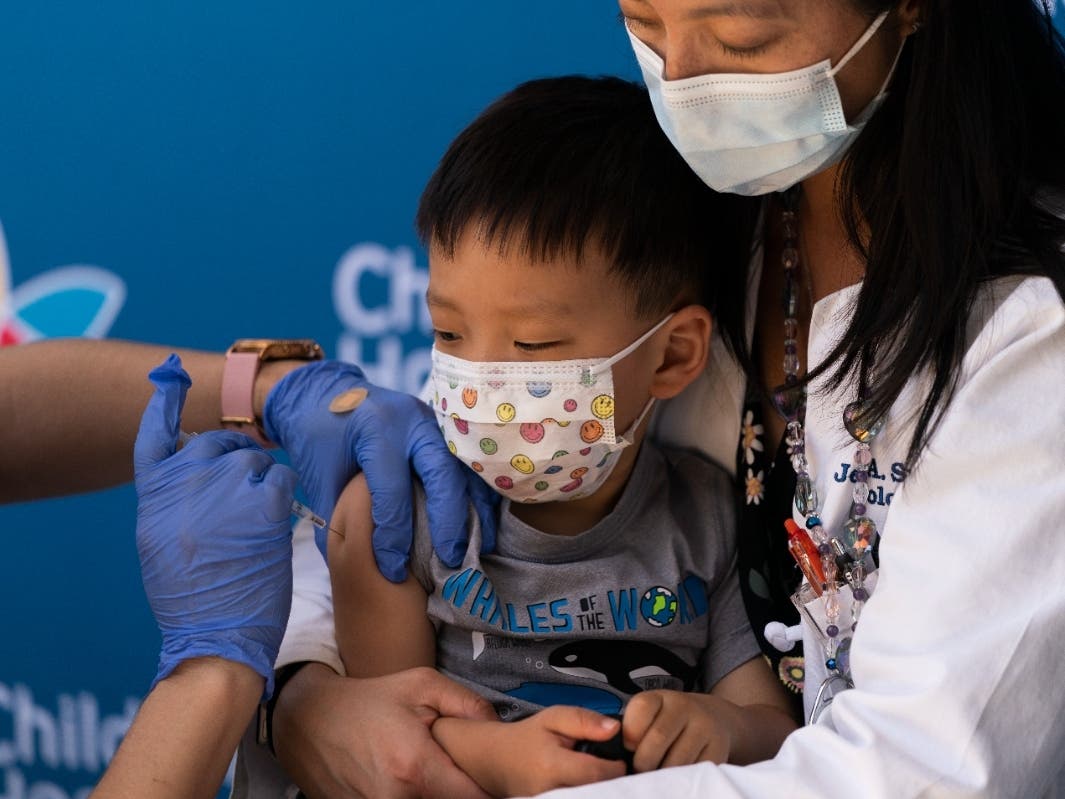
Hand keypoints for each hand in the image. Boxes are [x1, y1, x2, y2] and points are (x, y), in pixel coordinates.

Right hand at [134, 354, 296, 695]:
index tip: (168, 376)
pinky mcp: (263, 502)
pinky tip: (274, 528)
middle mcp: (185, 481)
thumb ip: (174, 502)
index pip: (154, 435)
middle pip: (218, 445)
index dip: (163, 403)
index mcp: (154, 495)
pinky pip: (282, 478)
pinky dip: (284, 499)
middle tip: (244, 501)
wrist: (214, 638)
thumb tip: (196, 474)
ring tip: (253, 529)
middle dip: (237, 463)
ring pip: (256, 460)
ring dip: (263, 485)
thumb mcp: (161, 545)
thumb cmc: (193, 603)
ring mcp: (225, 487)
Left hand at [262, 360, 498, 579]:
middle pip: (441, 473)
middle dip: (448, 522)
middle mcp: (411, 421)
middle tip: (450, 560)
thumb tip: (354, 571)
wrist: (324, 393)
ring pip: (464, 468)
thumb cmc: (320, 438)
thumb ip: (339, 521)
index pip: (391, 489)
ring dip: (474, 510)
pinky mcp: (445, 428)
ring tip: (478, 547)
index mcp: (375, 429)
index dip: (394, 534)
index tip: (393, 570)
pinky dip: (477, 496)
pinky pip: (468, 464)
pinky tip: (481, 525)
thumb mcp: (320, 478)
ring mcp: (434, 421)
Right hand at [273, 664, 495, 798]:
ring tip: (426, 769)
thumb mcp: (421, 685)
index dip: (490, 790)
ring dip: (435, 793)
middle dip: (461, 790)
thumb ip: (468, 705)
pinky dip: (410, 796)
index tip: (493, 777)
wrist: (307, 720)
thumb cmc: (369, 701)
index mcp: (416, 767)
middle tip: (459, 768)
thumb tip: (497, 728)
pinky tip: (404, 778)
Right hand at [453, 706, 626, 797]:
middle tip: (608, 769)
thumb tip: (614, 728)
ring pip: (587, 798)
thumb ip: (584, 720)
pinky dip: (585, 793)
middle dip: (609, 782)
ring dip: (597, 789)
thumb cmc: (528, 737)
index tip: (617, 759)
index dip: (615, 767)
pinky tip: (584, 784)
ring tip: (596, 775)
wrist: (497, 760)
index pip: (597, 773)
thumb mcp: (554, 717)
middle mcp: (549, 792)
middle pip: (595, 792)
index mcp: (552, 765)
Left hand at [622, 690, 730, 771]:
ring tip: (659, 775)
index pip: (641, 709)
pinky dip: (683, 780)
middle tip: (641, 771)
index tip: (630, 749)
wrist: (714, 718)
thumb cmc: (669, 722)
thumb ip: (633, 730)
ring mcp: (704, 726)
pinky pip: (695, 771)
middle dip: (644, 762)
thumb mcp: (650, 716)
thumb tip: (616, 756)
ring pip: (677, 760)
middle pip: (657, 738)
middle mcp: (684, 706)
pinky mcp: (718, 748)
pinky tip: (679, 776)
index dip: (631, 735)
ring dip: (663, 775)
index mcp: (660, 697)